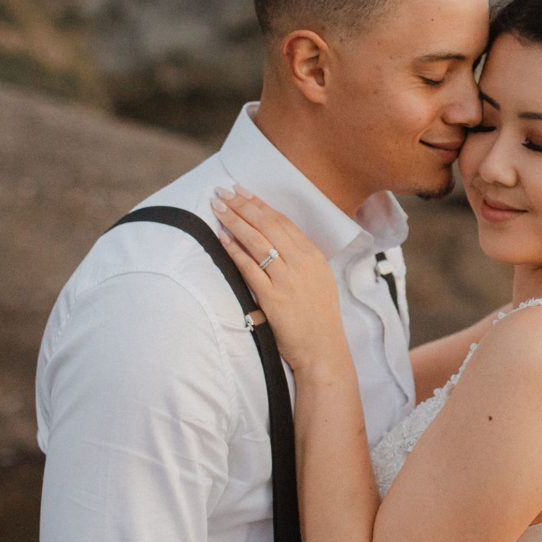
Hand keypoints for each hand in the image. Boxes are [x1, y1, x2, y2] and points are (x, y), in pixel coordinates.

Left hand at [212, 186, 346, 373]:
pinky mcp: (273, 297)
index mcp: (313, 256)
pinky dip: (234, 250)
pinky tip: (222, 237)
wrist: (323, 349)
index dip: (259, 204)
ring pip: (257, 241)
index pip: (282, 221)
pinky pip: (249, 267)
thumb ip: (300, 259)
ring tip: (218, 207)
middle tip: (223, 192)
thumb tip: (276, 241)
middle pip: (268, 225)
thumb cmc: (318, 317)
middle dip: (242, 205)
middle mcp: (301, 263)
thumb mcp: (318, 280)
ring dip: (235, 220)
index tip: (242, 191)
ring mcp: (287, 279)